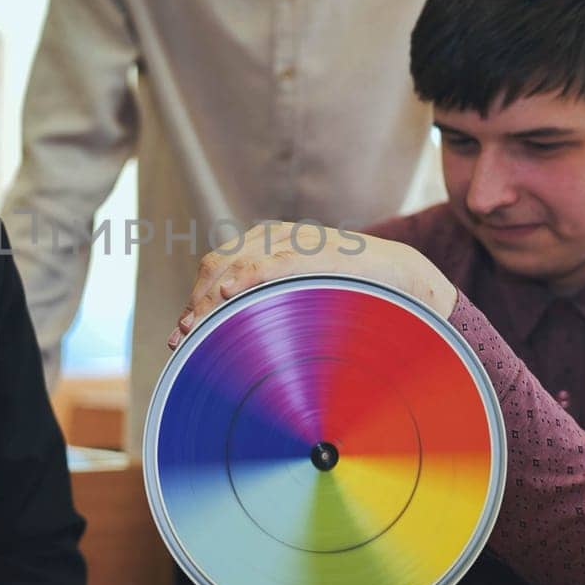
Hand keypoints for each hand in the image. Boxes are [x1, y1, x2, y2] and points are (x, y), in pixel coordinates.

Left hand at [167, 222, 457, 348]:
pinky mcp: (318, 251)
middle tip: (183, 339)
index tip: (179, 336)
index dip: (194, 300)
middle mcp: (277, 237)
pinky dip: (246, 277)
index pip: (217, 268)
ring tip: (196, 329)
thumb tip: (233, 347)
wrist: (404, 280)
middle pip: (218, 265)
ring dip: (210, 299)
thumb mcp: (303, 301)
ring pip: (236, 264)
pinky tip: (229, 296)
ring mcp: (297, 241)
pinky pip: (273, 262)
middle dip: (196, 303)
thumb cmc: (353, 298)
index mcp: (269, 245)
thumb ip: (271, 310)